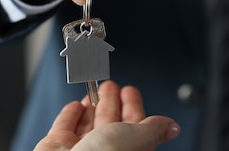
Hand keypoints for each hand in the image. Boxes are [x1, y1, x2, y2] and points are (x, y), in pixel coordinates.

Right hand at [34, 81, 180, 150]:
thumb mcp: (136, 138)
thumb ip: (153, 129)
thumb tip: (172, 127)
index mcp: (127, 149)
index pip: (134, 126)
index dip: (133, 106)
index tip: (130, 91)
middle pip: (110, 123)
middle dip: (112, 101)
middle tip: (111, 85)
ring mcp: (79, 149)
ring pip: (88, 124)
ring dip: (92, 105)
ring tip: (95, 90)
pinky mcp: (56, 146)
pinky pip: (64, 127)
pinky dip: (70, 115)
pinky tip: (76, 106)